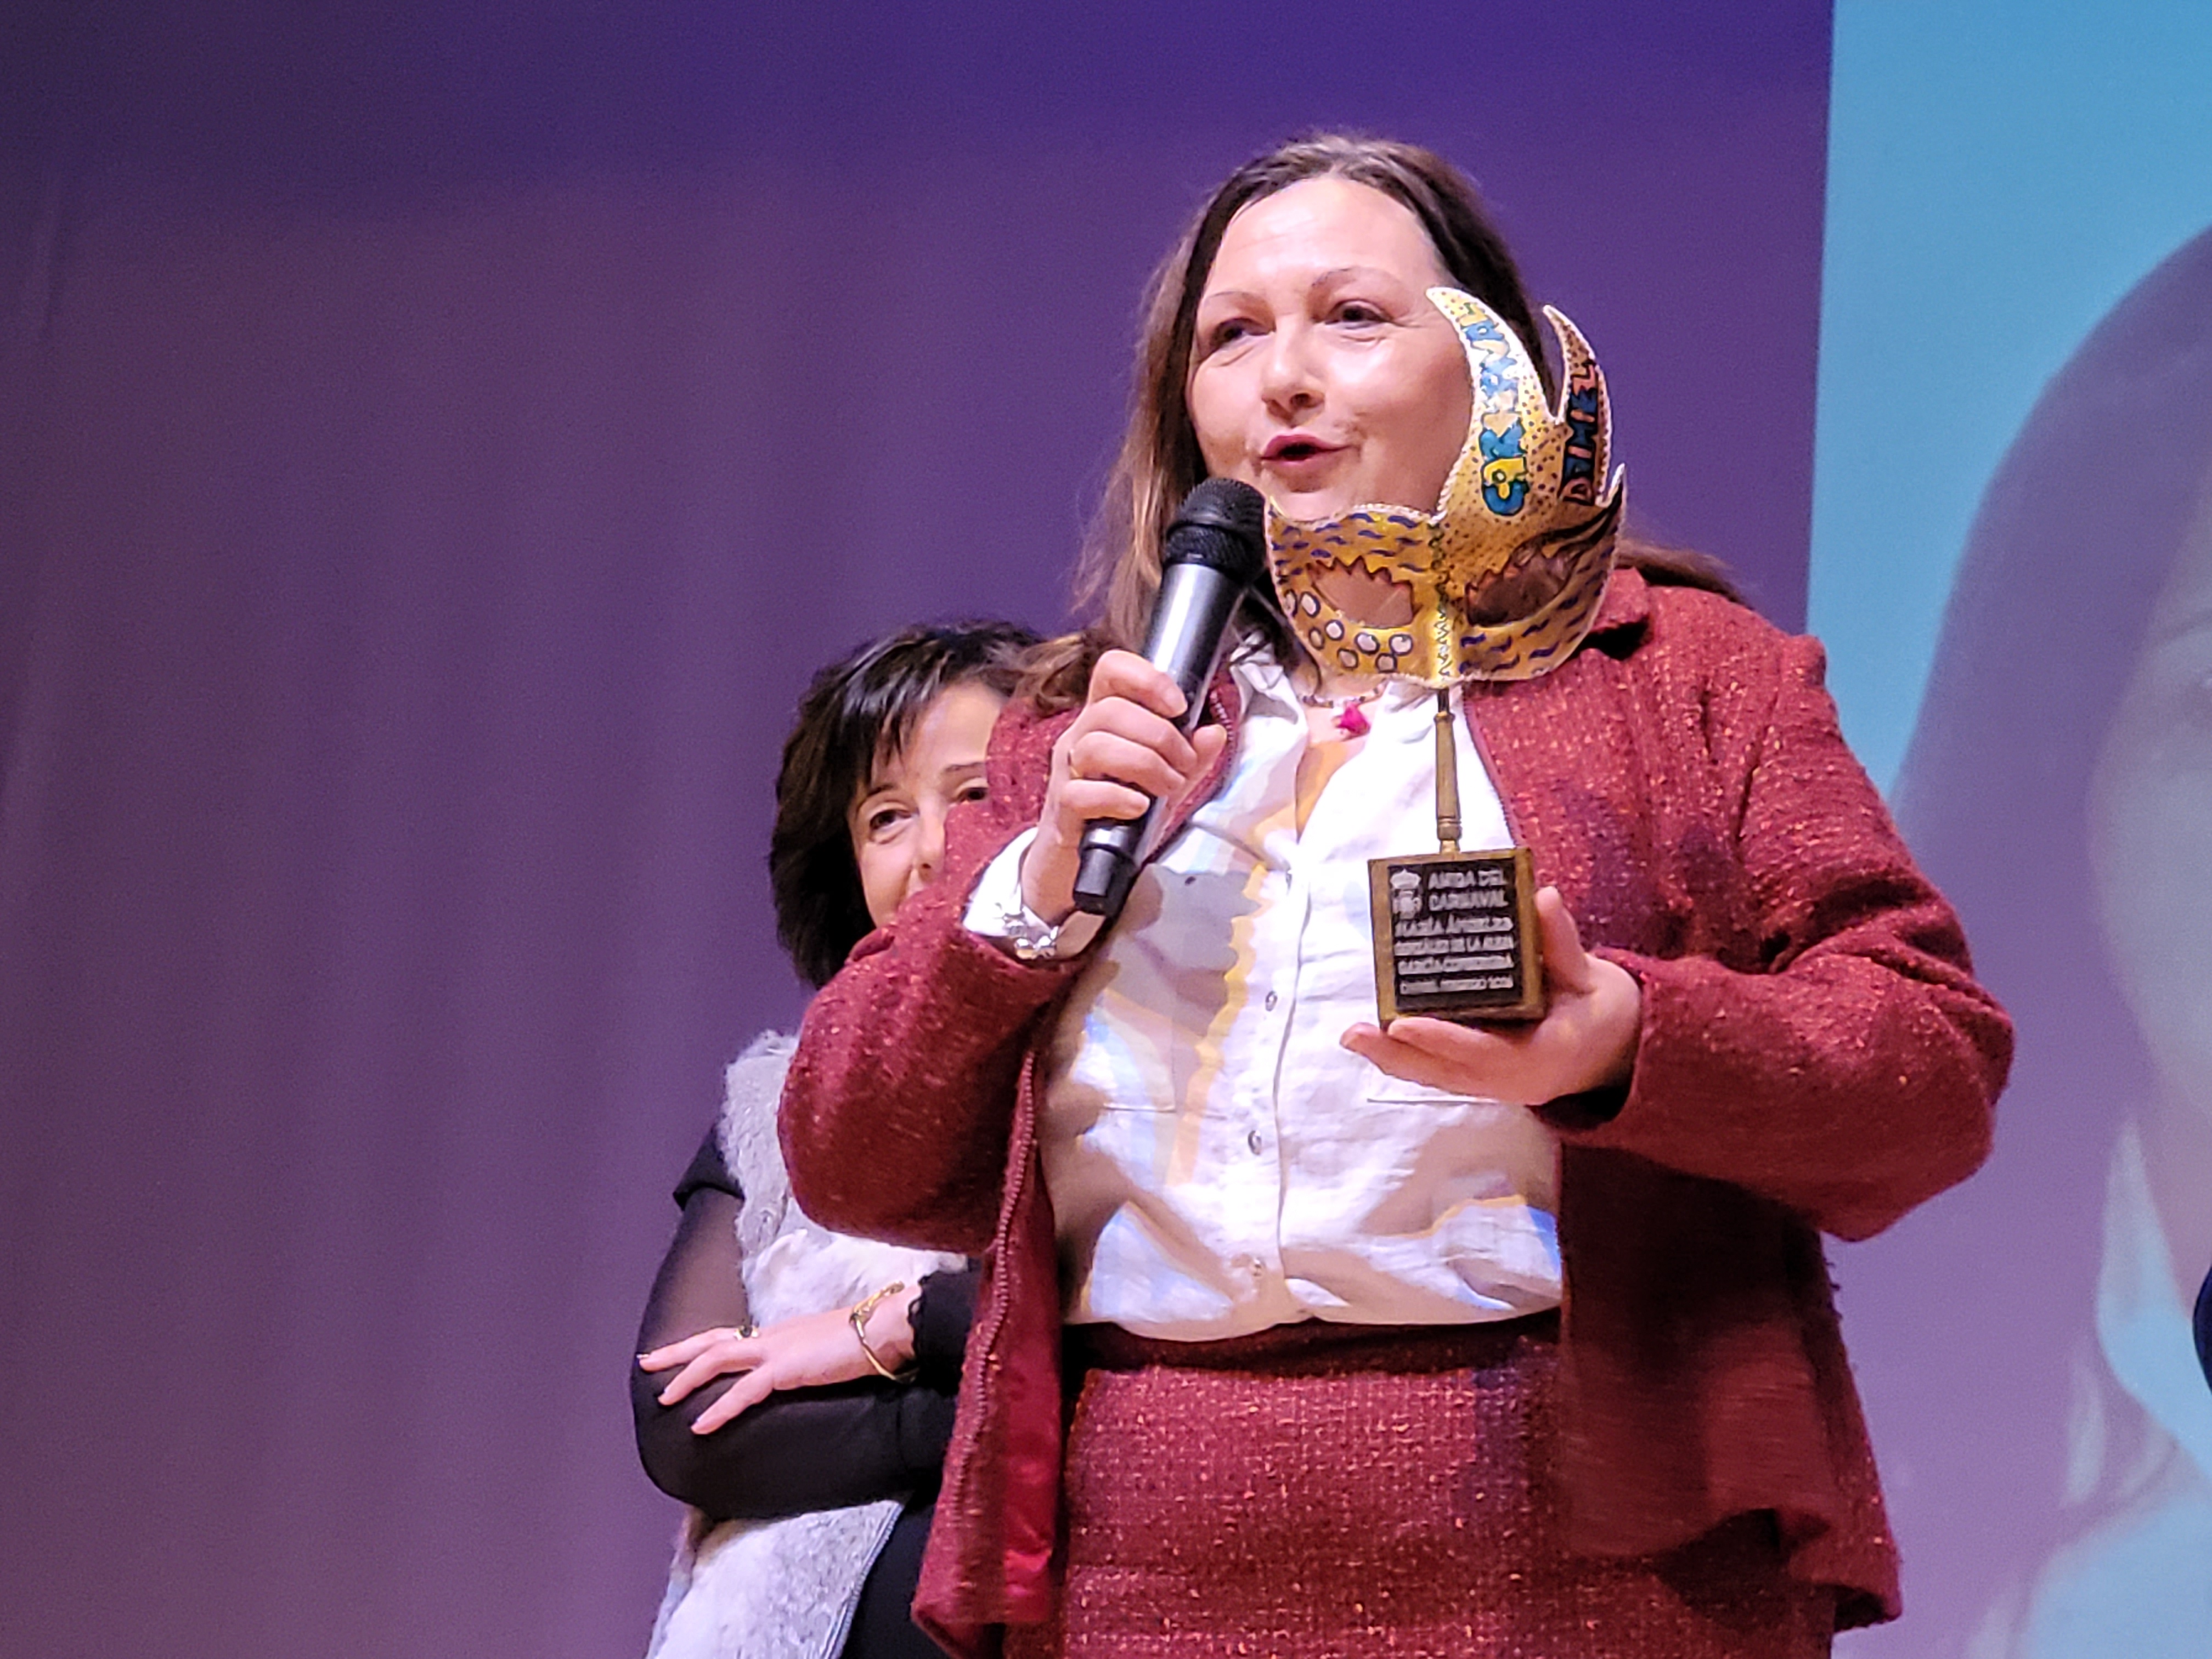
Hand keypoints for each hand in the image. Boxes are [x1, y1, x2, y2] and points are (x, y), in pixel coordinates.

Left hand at [637, 1288, 919, 1434]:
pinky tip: (701, 1424)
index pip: (731, 1337)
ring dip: (687, 1378)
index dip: (700, 1345)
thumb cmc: (866, 1341)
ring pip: (717, 1359)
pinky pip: (743, 1391)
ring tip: (664, 1397)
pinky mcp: (786, 1369)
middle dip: (676, 1352)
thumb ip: (806, 1362)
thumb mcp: (826, 1352)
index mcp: (780, 1334)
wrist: (887, 1330)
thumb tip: (800, 1374)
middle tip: (646, 1362)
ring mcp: (776, 1350)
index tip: (676, 1353)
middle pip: (712, 1340)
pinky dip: (719, 1408)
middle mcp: (772, 1337)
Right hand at [1021, 650, 1227, 922]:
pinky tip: (1139, 807)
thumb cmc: (1119, 810)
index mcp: (1103, 718)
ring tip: (1166, 787)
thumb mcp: (1163, 779)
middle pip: (1110, 710)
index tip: (1178, 706)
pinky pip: (1081, 793)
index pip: (1111, 671)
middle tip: (1182, 765)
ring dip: (1145, 765)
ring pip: (1096, 747)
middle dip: (1160, 736)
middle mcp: (1080, 737)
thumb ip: (1190, 757)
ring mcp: (1068, 772)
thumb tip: (1213, 733)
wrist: (1080, 861)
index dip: (1146, 678)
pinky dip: (1117, 797)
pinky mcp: (1063, 808)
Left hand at [1341, 887, 1640, 1106]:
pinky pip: (1444, 1073)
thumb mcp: (1596, 979)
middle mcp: (1516, 1081)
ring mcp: (1501, 1086)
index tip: (1403, 1023)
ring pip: (1439, 1076)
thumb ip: (1564, 944)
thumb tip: (1543, 899)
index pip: (1485, 1052)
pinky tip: (1380, 1040)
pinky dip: (1412, 1059)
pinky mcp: (1489, 1079)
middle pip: (1447, 1072)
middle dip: (1398, 1054)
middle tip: (1353, 1034)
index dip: (1443, 1038)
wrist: (1623, 1055)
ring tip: (1353, 1036)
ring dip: (1395, 1058)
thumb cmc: (1608, 1013)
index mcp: (1545, 1056)